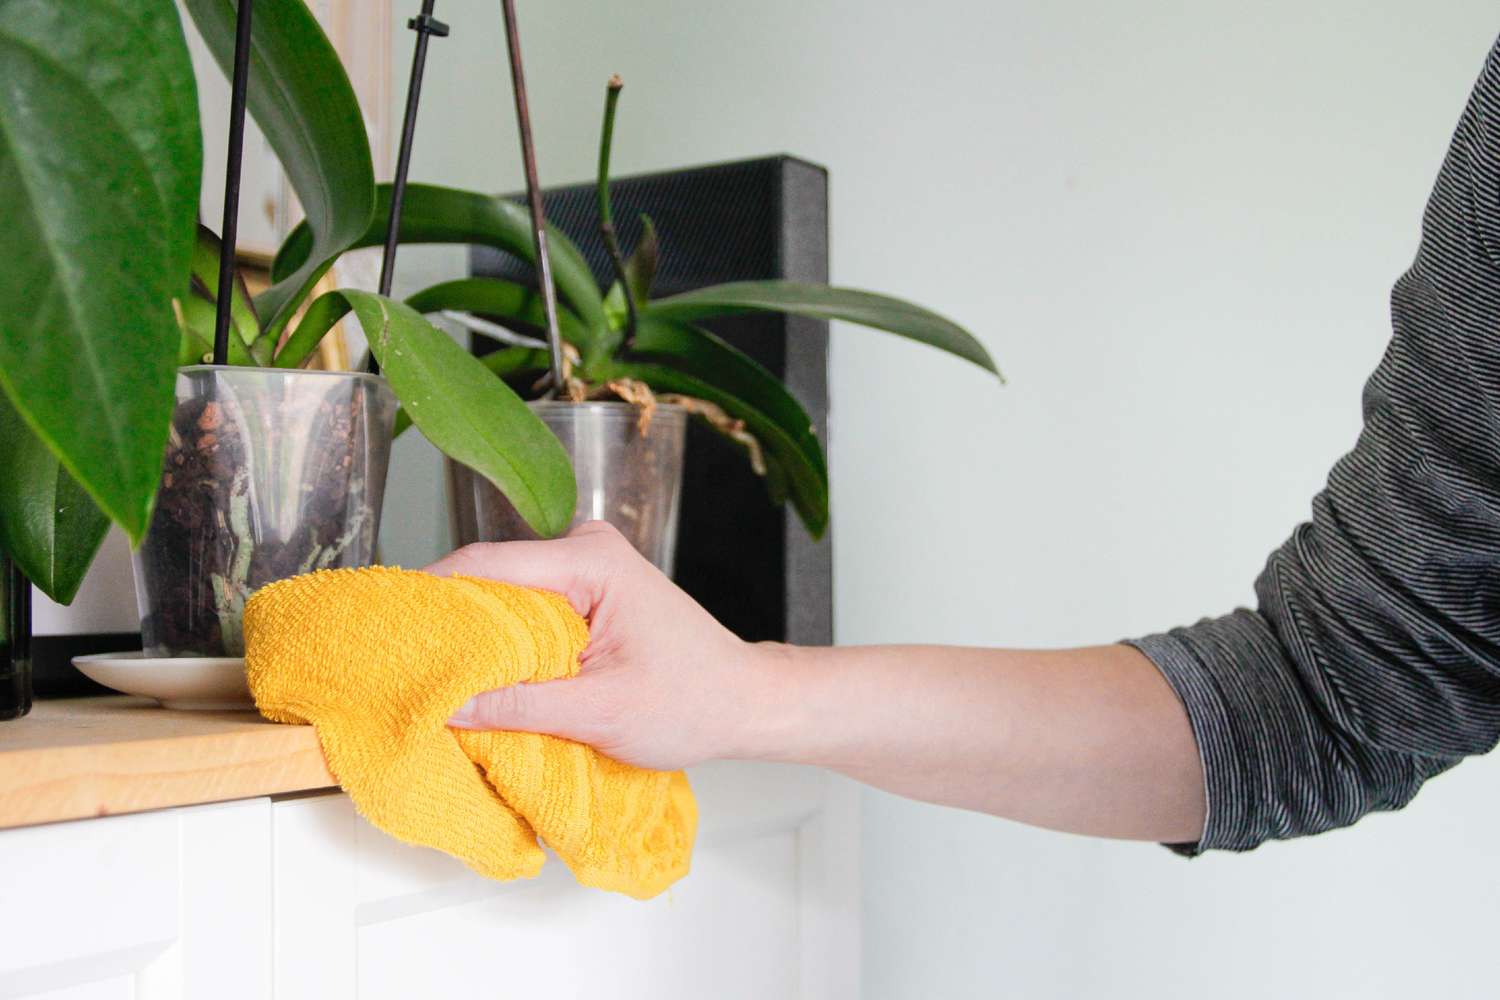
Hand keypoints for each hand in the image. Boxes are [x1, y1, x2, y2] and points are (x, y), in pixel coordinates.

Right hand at [428, 521, 774, 770]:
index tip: (388, 636)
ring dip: (472, 635)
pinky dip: (500, 642)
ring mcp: (584, 567)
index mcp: (591, 560)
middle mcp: (585, 548)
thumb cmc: (694, 701)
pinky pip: (525, 610)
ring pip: (503, 596)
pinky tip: (477, 676)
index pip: (484, 565)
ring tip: (430, 676)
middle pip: (487, 576)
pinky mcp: (585, 592)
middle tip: (400, 665)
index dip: (430, 600)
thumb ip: (519, 707)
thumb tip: (445, 706)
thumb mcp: (600, 714)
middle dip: (445, 621)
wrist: (745, 701)